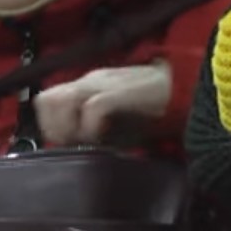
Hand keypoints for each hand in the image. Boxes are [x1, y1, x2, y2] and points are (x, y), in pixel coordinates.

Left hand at [35, 61, 171, 145]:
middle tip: (77, 145)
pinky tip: (104, 141)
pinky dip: (93, 128)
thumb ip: (92, 128)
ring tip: (89, 142)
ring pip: (62, 100)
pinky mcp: (119, 92)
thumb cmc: (153, 108)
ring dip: (71, 127)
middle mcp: (88, 81)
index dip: (51, 126)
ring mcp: (102, 84)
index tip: (67, 144)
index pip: (46, 101)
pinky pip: (93, 108)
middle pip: (47, 101)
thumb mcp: (116, 120)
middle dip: (57, 129)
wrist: (185, 87)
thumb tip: (74, 148)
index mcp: (86, 85)